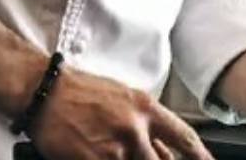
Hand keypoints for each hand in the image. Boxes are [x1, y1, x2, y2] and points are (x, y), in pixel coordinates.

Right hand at [27, 66, 215, 159]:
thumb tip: (162, 152)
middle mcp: (135, 128)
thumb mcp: (122, 98)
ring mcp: (115, 147)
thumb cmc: (80, 91)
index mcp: (146, 107)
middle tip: (150, 158)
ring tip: (115, 151)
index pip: (185, 138)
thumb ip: (145, 126)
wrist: (44, 92)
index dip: (201, 156)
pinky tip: (102, 155)